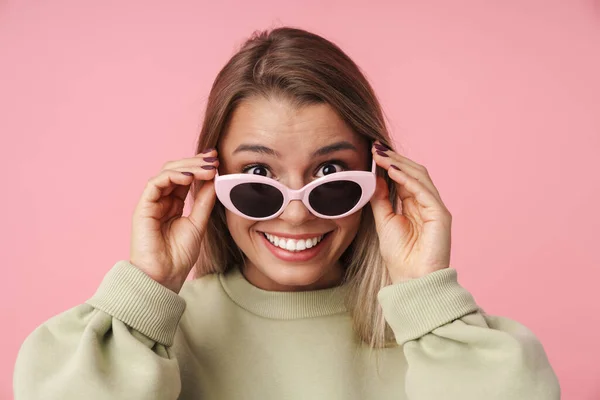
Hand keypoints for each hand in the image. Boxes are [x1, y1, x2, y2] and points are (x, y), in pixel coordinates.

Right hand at [129, 149, 218, 292]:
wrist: (164, 277)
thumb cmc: (179, 256)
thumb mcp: (198, 223)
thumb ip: (204, 201)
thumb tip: (215, 180)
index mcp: (174, 204)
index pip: (187, 178)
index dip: (201, 167)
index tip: (219, 160)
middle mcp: (162, 200)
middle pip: (177, 171)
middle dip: (196, 162)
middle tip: (214, 159)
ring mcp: (151, 202)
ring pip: (167, 172)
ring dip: (188, 167)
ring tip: (207, 168)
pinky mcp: (143, 207)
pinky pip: (155, 183)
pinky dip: (173, 176)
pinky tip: (190, 177)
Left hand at [369, 141, 451, 283]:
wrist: (411, 280)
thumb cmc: (399, 255)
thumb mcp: (384, 221)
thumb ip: (380, 199)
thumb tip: (375, 177)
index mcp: (413, 204)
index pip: (403, 177)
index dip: (389, 163)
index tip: (372, 151)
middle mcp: (426, 203)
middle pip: (413, 172)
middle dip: (394, 158)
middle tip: (376, 147)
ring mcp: (435, 207)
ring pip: (420, 176)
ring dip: (400, 164)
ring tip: (381, 156)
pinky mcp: (440, 214)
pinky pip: (424, 191)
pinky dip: (408, 179)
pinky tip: (393, 171)